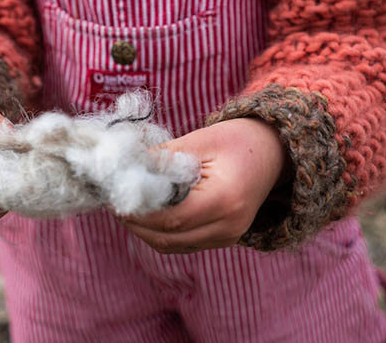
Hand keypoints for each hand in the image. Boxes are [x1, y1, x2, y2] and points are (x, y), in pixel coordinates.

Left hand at [121, 118, 290, 253]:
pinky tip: (145, 212)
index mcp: (224, 199)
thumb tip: (123, 167)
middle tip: (110, 201)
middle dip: (134, 222)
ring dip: (144, 230)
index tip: (112, 196)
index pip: (170, 218)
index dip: (136, 211)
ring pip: (172, 245)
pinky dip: (160, 232)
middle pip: (167, 238)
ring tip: (122, 206)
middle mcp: (229, 226)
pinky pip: (183, 243)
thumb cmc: (238, 139)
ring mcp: (228, 237)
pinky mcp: (223, 238)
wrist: (275, 152)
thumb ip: (162, 157)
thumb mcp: (200, 140)